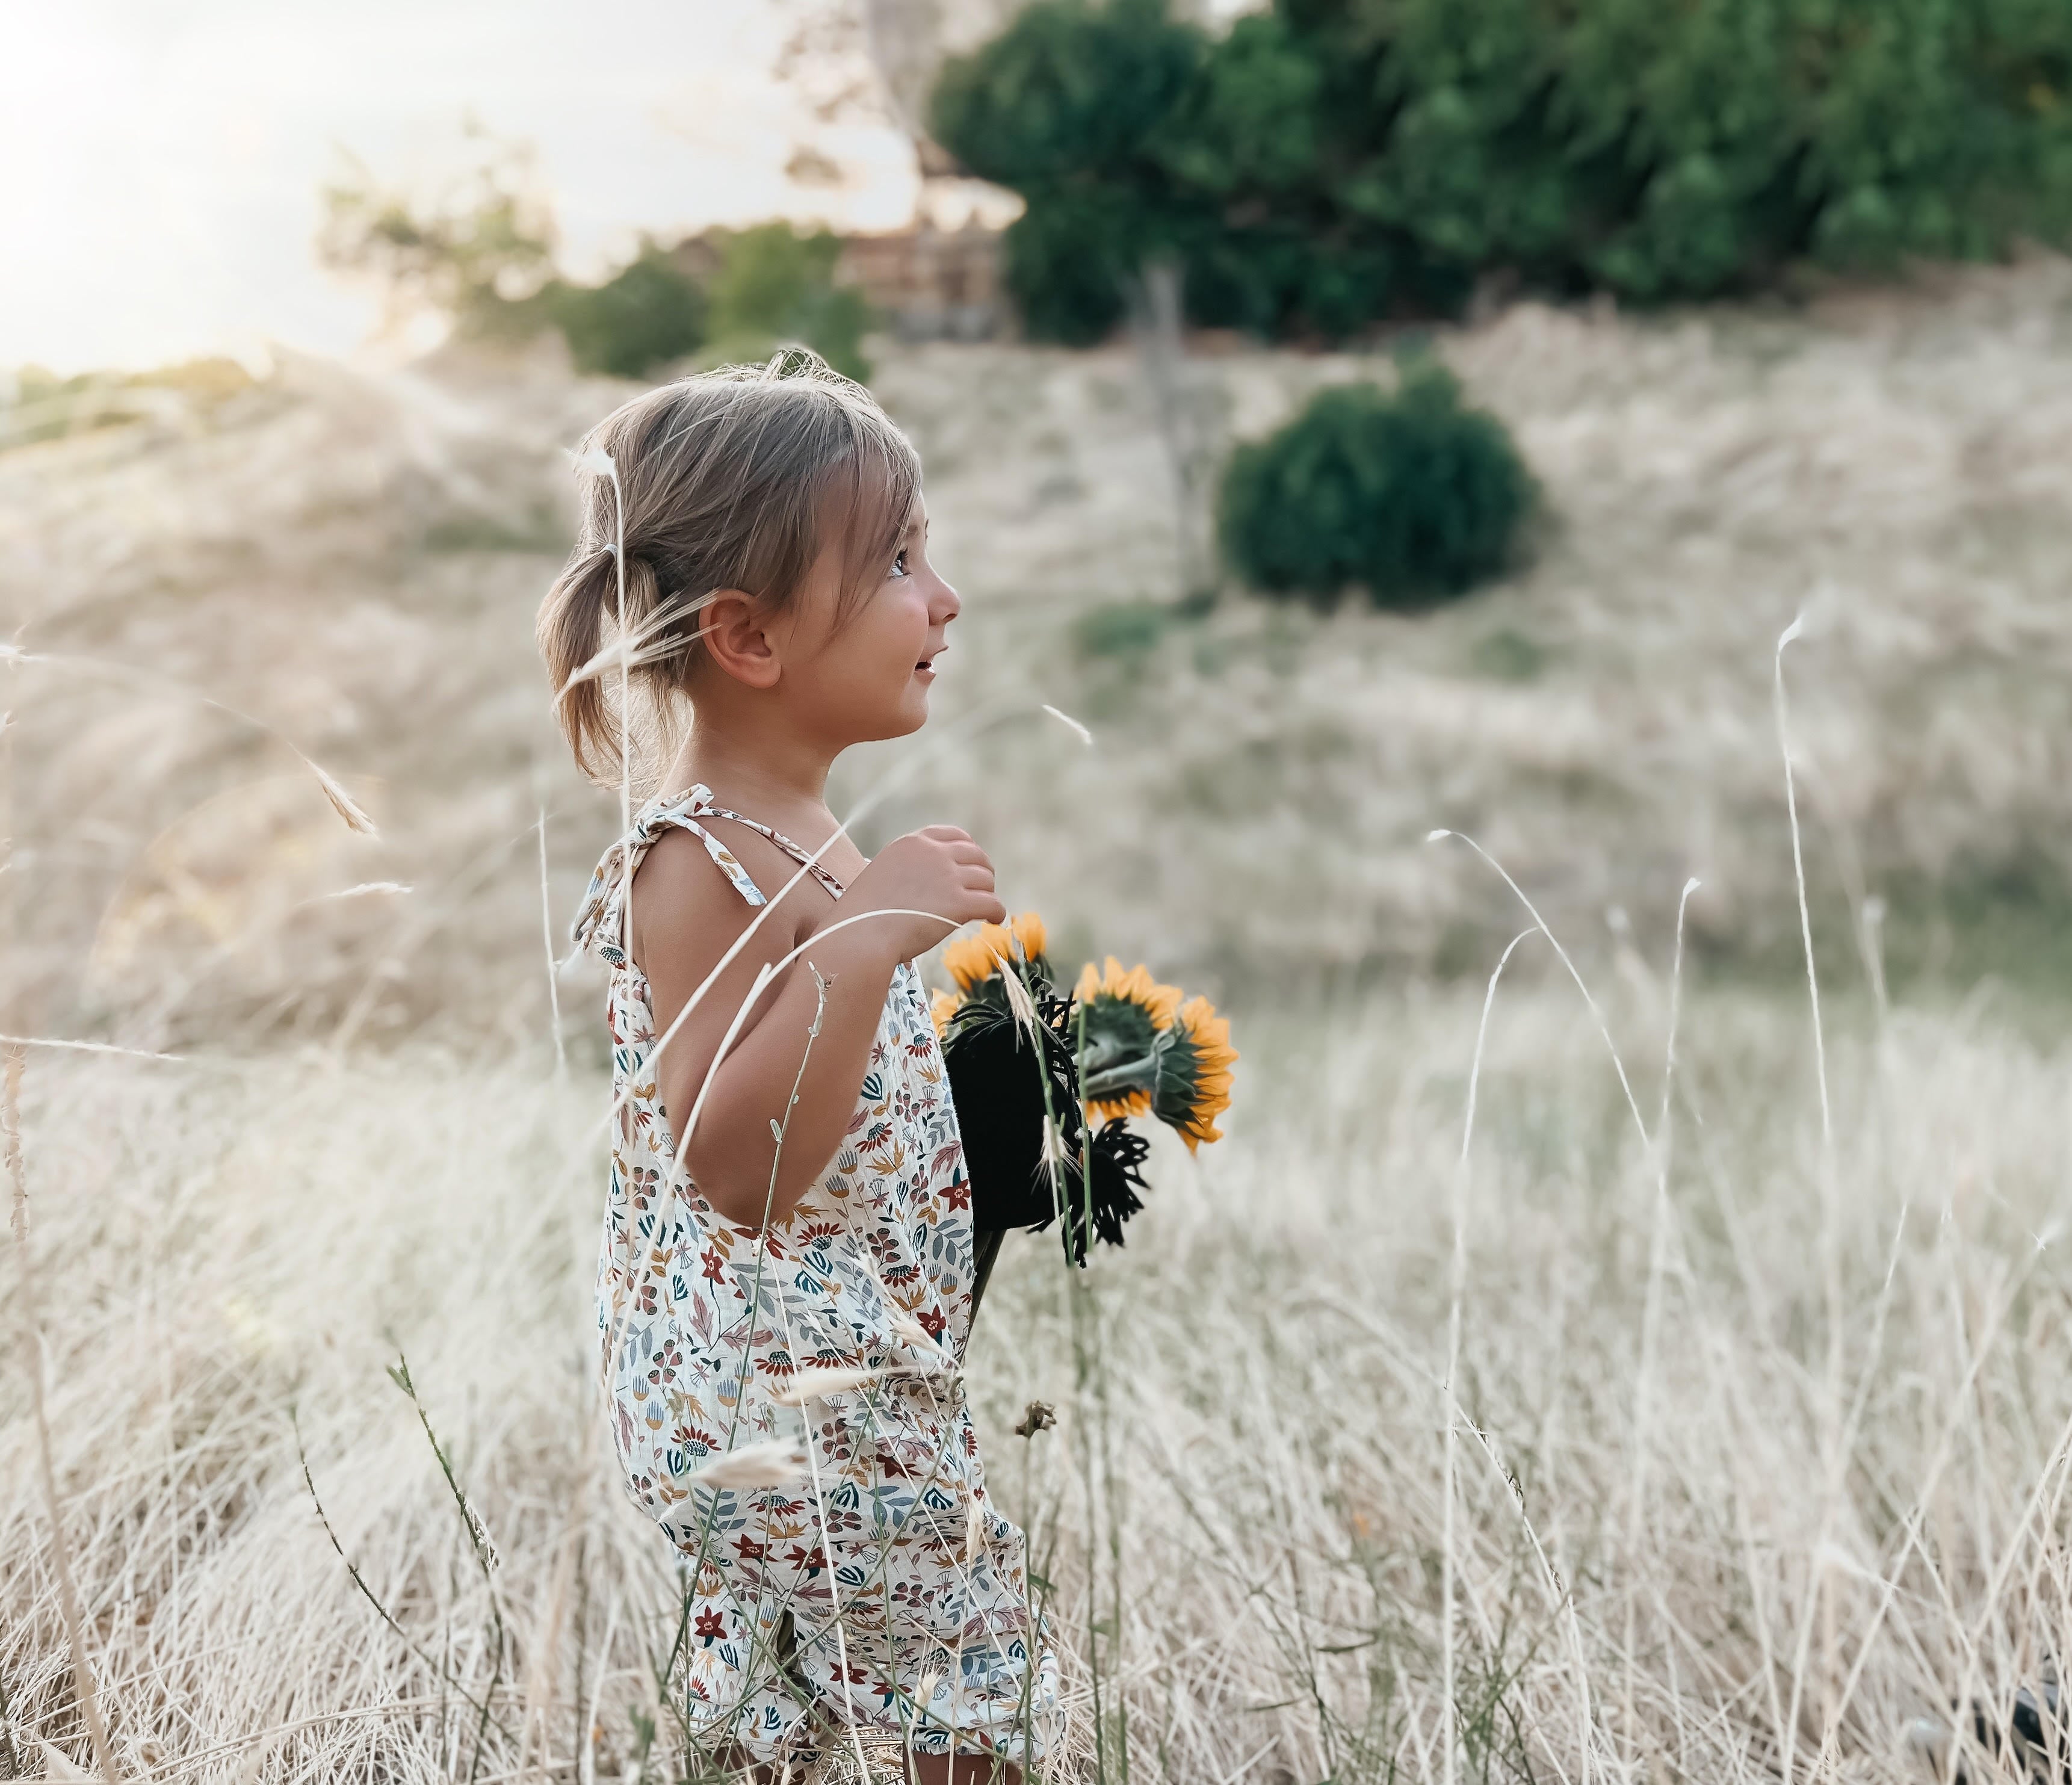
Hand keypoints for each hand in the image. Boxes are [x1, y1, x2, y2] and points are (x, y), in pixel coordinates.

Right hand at [832, 826, 1005, 963]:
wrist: (861, 934)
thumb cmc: (863, 914)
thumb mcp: (883, 873)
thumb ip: (909, 869)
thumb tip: (928, 884)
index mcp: (913, 843)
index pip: (954, 835)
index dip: (969, 849)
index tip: (973, 863)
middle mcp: (934, 853)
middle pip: (976, 855)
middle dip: (983, 872)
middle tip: (983, 889)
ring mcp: (948, 876)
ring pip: (986, 879)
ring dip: (988, 893)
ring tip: (986, 908)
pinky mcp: (959, 903)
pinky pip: (992, 903)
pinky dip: (997, 912)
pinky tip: (994, 920)